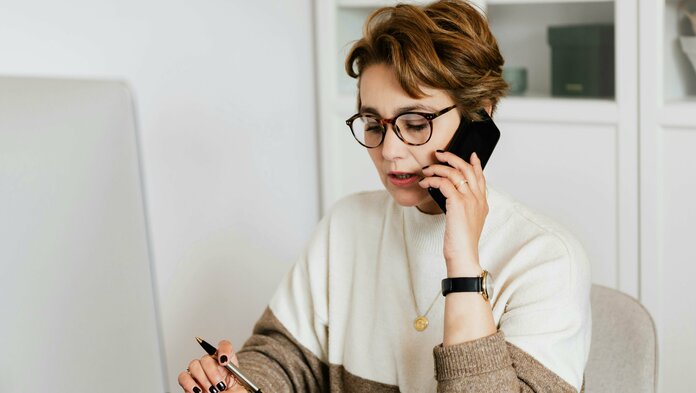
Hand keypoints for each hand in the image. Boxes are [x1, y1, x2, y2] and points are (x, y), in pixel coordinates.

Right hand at [178, 339, 244, 392]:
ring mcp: (199, 372)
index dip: (224, 350)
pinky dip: (189, 384)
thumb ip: (237, 376)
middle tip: (219, 385)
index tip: (224, 361)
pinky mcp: (188, 382)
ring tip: (211, 391)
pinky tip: (198, 391)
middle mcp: (211, 364)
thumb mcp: (242, 387)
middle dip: (212, 372)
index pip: (224, 346)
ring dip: (202, 379)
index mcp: (225, 362)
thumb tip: (226, 364)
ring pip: (194, 364)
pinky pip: (183, 377)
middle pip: (206, 357)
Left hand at [419, 151, 488, 275]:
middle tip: (440, 154)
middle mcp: (478, 199)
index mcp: (482, 203)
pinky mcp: (458, 203)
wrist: (464, 255)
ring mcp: (469, 200)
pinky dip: (433, 179)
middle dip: (453, 158)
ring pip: (455, 172)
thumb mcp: (466, 222)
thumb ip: (464, 208)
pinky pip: (444, 182)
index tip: (472, 155)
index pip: (481, 177)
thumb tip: (449, 196)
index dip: (476, 164)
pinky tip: (425, 182)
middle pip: (467, 169)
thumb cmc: (462, 242)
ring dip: (438, 168)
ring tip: (427, 169)